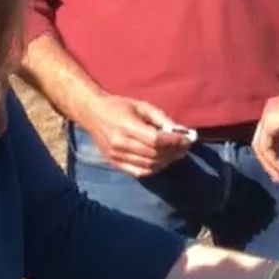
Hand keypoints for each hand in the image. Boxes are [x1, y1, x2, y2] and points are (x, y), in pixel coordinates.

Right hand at [76, 94, 191, 177]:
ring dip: (167, 160)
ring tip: (176, 153)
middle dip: (174, 151)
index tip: (187, 139)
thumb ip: (161, 118)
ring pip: (149, 165)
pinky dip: (154, 168)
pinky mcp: (114, 163)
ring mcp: (116, 156)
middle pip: (154, 154)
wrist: (91, 113)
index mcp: (126, 126)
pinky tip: (162, 160)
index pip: (155, 140)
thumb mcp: (141, 105)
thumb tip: (180, 131)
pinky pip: (139, 172)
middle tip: (185, 146)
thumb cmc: (118, 106)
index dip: (174, 141)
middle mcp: (120, 144)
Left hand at [252, 89, 278, 183]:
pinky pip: (265, 147)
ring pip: (260, 147)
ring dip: (270, 165)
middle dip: (269, 163)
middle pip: (261, 144)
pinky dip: (272, 161)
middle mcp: (269, 114)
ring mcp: (267, 117)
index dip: (275, 156)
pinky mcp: (269, 123)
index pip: (270, 139)